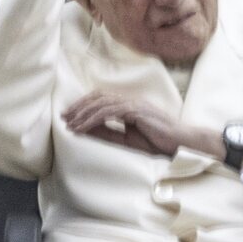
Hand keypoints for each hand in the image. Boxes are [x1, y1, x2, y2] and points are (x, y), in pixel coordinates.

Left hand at [64, 91, 221, 159]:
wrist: (179, 144)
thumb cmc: (157, 142)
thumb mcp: (127, 139)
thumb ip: (108, 133)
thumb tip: (86, 131)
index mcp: (129, 105)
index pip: (102, 99)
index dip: (85, 105)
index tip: (70, 116)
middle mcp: (131, 101)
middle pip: (99, 97)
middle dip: (79, 106)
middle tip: (63, 116)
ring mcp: (134, 104)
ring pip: (102, 104)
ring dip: (83, 114)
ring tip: (70, 124)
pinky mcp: (137, 112)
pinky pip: (109, 113)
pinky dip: (93, 120)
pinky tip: (82, 128)